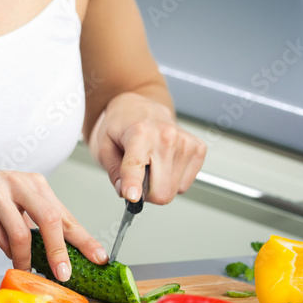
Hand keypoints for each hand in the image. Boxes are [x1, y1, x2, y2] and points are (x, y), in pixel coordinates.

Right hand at [0, 161, 108, 281]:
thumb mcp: (12, 201)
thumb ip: (33, 219)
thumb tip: (59, 252)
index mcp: (33, 182)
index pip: (65, 213)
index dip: (83, 237)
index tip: (99, 257)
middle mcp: (17, 183)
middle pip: (50, 218)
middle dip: (62, 250)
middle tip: (66, 274)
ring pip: (23, 231)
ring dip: (29, 259)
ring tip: (32, 273)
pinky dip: (8, 253)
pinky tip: (11, 262)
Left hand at [88, 92, 206, 204]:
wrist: (139, 107)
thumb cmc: (122, 125)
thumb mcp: (104, 146)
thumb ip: (113, 172)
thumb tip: (127, 193)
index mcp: (139, 132)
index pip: (136, 165)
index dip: (134, 184)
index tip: (132, 196)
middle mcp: (166, 136)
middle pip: (160, 191)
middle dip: (146, 193)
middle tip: (138, 176)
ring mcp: (185, 142)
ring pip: (174, 191)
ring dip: (160, 185)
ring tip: (151, 164)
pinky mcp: (198, 148)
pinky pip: (185, 184)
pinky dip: (173, 180)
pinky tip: (165, 162)